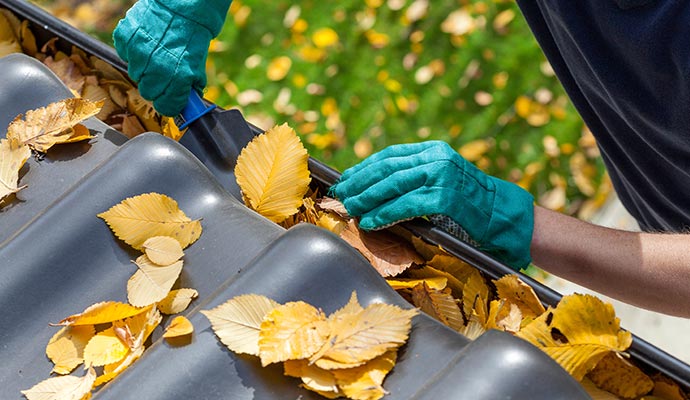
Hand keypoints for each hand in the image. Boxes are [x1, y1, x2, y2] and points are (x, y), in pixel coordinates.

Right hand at [113, 0, 231, 115]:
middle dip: (156, 86)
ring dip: (144, 68)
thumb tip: (186, 102)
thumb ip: (189, 86)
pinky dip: (133, 51)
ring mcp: (138, 54)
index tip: (170, 100)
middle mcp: (156, 69)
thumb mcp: (197, 65)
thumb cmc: (192, 36)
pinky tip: (146, 42)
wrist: (183, 5)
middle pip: (148, 93)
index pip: (166, 107)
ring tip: (156, 53)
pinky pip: (125, 54)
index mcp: (177, 79)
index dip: (169, 103)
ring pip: (135, 74)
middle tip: (164, 73)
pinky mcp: (125, 39)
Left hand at [330, 141, 533, 268]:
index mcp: (434, 150)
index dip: (364, 167)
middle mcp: (437, 158)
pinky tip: (371, 221)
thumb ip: (416, 176)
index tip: (347, 179)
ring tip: (351, 208)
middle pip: (387, 168)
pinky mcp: (445, 198)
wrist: (505, 216)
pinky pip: (405, 205)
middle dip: (360, 183)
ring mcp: (441, 176)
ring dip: (367, 198)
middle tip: (341, 195)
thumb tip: (376, 186)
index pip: (390, 155)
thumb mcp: (443, 178)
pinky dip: (384, 214)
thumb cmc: (471, 203)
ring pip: (392, 185)